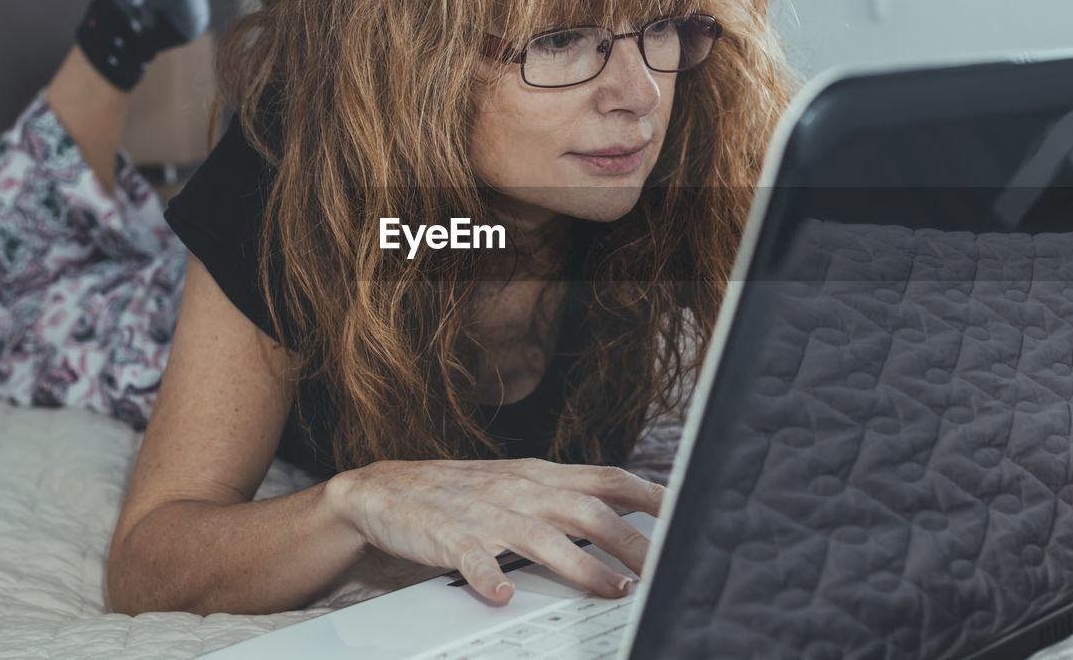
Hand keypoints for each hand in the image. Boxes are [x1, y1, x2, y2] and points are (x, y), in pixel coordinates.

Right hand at [325, 457, 666, 602]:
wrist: (385, 489)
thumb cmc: (461, 492)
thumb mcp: (518, 485)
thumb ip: (565, 497)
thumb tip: (621, 513)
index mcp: (539, 477)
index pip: (606, 478)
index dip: (649, 494)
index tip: (686, 511)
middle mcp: (519, 492)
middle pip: (587, 511)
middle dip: (632, 539)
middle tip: (665, 565)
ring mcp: (484, 515)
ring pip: (542, 537)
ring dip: (582, 565)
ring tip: (614, 589)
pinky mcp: (448, 538)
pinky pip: (471, 558)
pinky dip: (488, 576)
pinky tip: (502, 595)